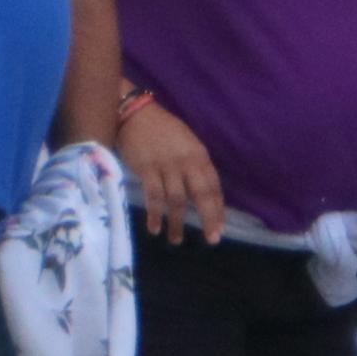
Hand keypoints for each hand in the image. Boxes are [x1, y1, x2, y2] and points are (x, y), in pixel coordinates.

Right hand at [123, 100, 224, 243]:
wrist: (136, 116)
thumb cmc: (163, 131)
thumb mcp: (187, 145)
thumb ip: (195, 166)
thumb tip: (201, 192)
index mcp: (200, 157)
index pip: (213, 187)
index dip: (217, 208)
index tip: (220, 228)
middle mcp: (187, 163)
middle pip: (201, 195)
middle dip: (208, 218)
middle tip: (211, 239)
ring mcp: (167, 166)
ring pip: (177, 200)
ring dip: (177, 222)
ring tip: (176, 240)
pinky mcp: (146, 169)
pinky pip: (153, 196)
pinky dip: (155, 214)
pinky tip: (155, 228)